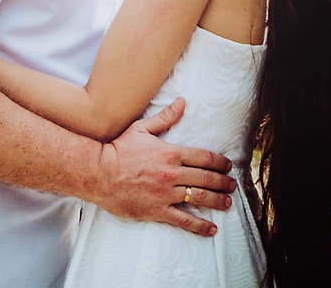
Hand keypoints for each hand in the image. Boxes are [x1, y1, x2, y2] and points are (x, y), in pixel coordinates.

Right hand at [94, 97, 237, 236]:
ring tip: (227, 203)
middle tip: (232, 185)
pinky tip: (211, 228)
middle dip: (223, 182)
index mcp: (171, 153)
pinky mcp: (156, 211)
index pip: (204, 157)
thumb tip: (182, 102)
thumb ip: (165, 117)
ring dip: (217, 201)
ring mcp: (165, 194)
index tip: (228, 166)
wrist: (97, 173)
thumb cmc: (118, 149)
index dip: (220, 162)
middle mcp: (172, 173)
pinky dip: (199, 226)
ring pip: (199, 198)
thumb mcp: (142, 128)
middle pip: (206, 178)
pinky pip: (183, 220)